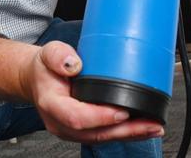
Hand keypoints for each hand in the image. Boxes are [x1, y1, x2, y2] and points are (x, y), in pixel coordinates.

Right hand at [21, 41, 163, 143]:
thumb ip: (58, 55)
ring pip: (101, 138)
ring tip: (153, 126)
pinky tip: (142, 128)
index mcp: (50, 103)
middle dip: (125, 130)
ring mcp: (69, 130)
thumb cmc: (44, 67)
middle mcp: (59, 122)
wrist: (37, 79)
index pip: (76, 117)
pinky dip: (124, 133)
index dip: (101, 117)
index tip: (123, 110)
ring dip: (129, 134)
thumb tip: (74, 64)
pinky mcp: (80, 132)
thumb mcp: (48, 52)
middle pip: (94, 133)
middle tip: (151, 123)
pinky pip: (103, 136)